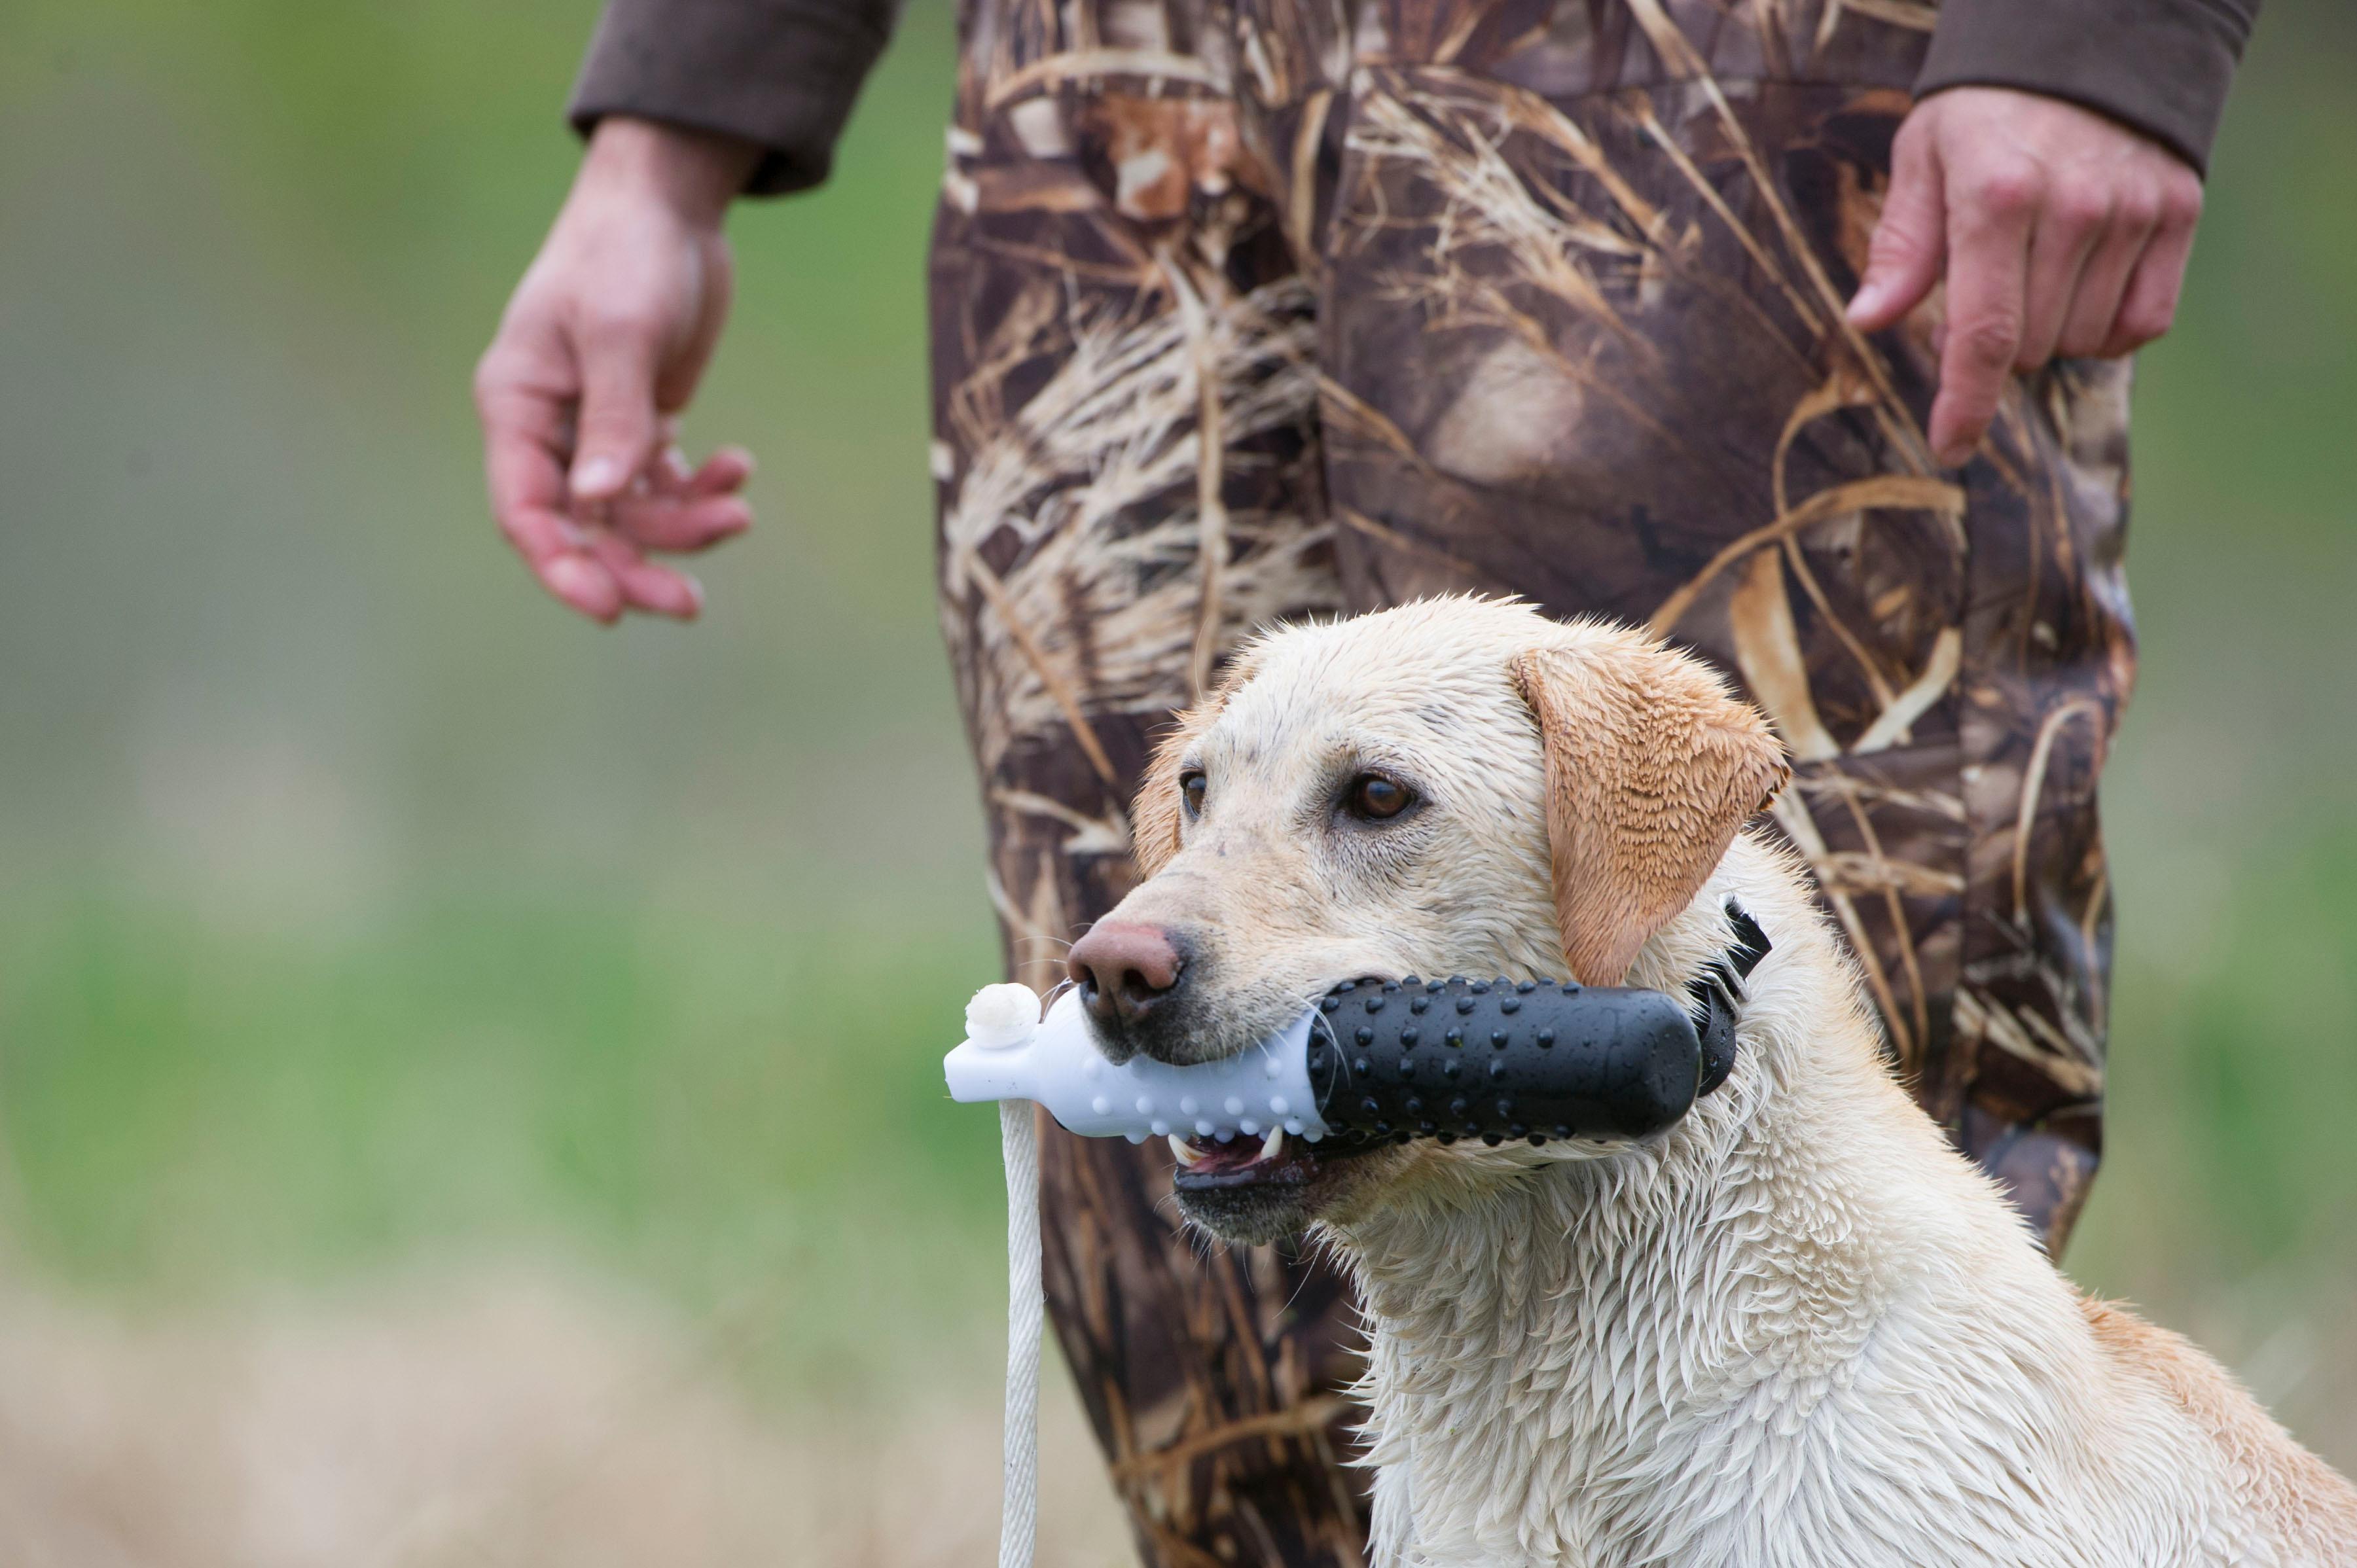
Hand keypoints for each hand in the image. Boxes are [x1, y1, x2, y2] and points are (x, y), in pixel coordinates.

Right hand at [474, 117, 761, 621]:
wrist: (668, 203)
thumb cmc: (627, 252)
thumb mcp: (621, 330)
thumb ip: (615, 415)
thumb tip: (601, 501)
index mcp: (518, 405)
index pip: (524, 509)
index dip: (561, 567)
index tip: (610, 607)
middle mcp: (550, 428)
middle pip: (582, 528)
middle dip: (635, 567)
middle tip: (690, 604)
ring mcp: (598, 429)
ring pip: (633, 513)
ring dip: (685, 525)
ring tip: (738, 510)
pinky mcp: (643, 422)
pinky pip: (667, 483)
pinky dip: (703, 487)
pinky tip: (738, 467)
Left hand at [1847, 87, 2204, 467]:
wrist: (2086, 42)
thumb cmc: (1985, 112)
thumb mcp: (1922, 158)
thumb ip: (1901, 245)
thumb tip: (1867, 320)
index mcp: (1996, 199)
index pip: (1984, 334)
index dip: (1966, 403)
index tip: (1950, 446)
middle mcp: (2072, 209)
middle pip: (2032, 348)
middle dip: (1997, 347)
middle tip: (1983, 292)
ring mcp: (2132, 211)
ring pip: (2085, 341)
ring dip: (2051, 334)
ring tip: (2033, 274)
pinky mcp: (2178, 211)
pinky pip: (2144, 322)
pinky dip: (2109, 328)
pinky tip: (2082, 290)